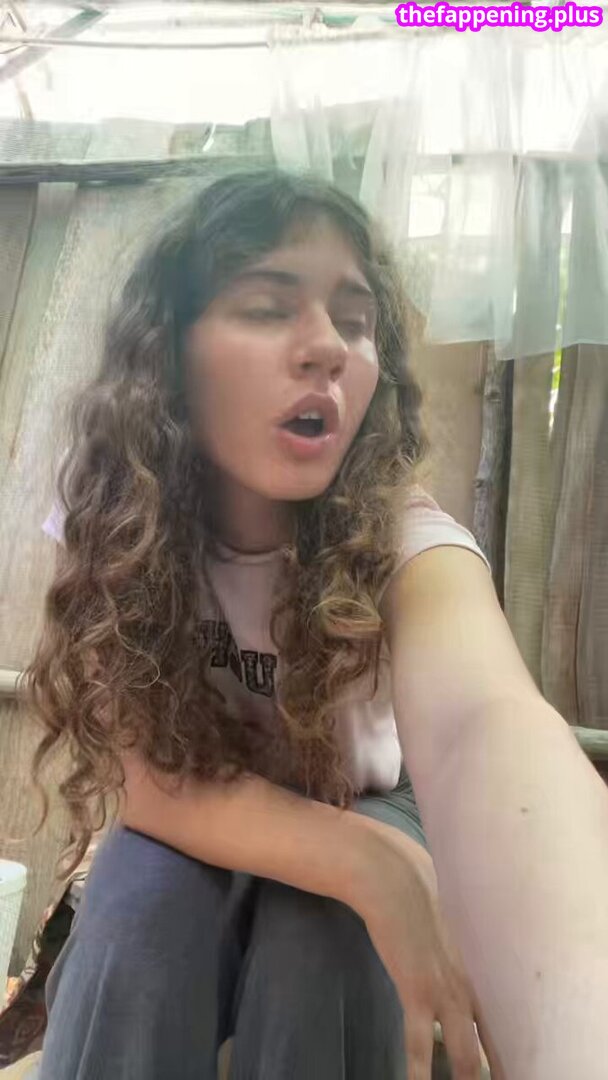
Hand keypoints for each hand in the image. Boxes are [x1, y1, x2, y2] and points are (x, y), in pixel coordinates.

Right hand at [352, 820, 497, 1079]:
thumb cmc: (423, 892)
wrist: (392, 877)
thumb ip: (468, 950)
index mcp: (489, 966)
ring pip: (465, 1054)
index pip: (513, 1018)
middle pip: (498, 1044)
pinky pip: (419, 1044)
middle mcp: (476, 983)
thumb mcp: (459, 924)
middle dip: (501, 1070)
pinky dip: (419, 1072)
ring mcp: (447, 991)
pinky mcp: (417, 991)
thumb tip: (470, 966)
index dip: (513, 1048)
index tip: (515, 1065)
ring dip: (466, 1077)